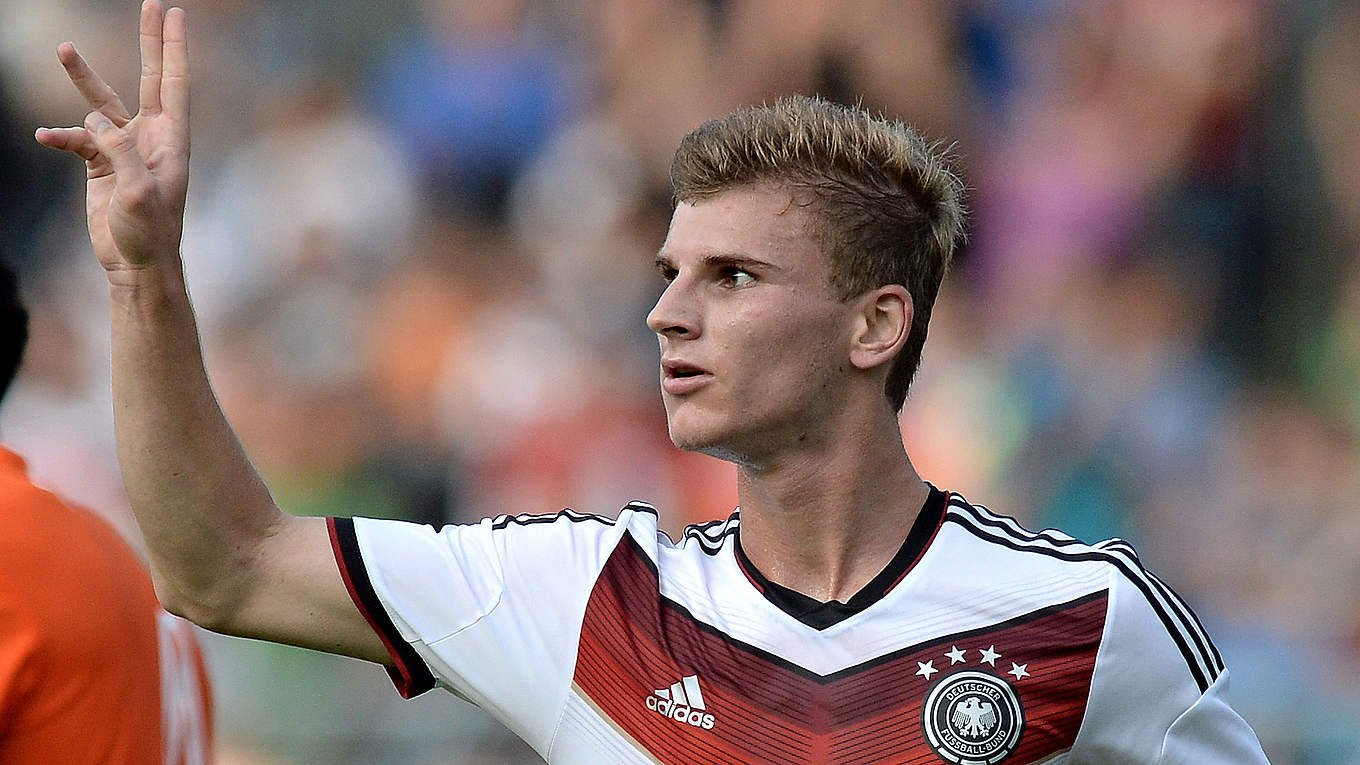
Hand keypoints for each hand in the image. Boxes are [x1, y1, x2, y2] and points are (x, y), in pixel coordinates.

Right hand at [34, 0, 188, 279]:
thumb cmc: (150, 233)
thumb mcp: (138, 193)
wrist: (137, 264)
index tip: (176, 15)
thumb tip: (95, 121)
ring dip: (84, 79)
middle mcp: (151, 138)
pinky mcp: (102, 165)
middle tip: (152, 5)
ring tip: (64, 49)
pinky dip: (61, 137)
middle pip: (151, 80)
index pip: (175, 85)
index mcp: (171, 141)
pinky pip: (77, 141)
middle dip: (150, 44)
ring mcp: (125, 150)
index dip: (174, 49)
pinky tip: (45, 137)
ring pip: (103, 104)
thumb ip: (120, 153)